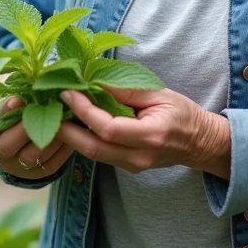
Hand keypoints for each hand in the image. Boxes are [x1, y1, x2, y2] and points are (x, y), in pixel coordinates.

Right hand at [0, 96, 75, 179]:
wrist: (34, 127)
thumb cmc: (20, 104)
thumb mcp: (12, 95)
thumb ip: (15, 89)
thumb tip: (32, 74)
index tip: (13, 100)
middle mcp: (0, 152)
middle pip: (6, 146)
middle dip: (24, 127)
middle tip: (41, 110)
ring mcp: (19, 165)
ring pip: (30, 157)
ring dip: (47, 137)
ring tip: (63, 118)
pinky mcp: (39, 172)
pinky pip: (50, 164)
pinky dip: (62, 149)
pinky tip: (71, 131)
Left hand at [57, 87, 230, 176]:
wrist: (199, 143)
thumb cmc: (182, 113)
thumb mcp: (158, 93)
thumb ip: (125, 88)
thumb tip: (92, 79)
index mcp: (151, 135)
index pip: (108, 128)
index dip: (84, 110)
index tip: (67, 91)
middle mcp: (139, 157)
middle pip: (93, 148)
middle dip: (66, 129)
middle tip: (48, 107)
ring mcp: (132, 166)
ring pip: (92, 154)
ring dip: (70, 135)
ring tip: (53, 113)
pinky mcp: (126, 167)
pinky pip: (99, 155)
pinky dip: (81, 139)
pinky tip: (70, 124)